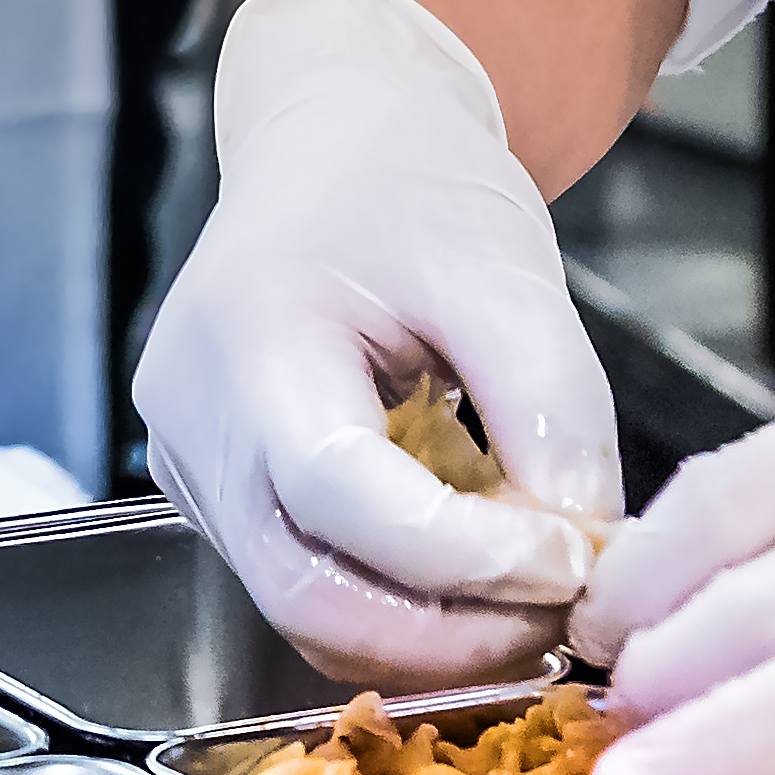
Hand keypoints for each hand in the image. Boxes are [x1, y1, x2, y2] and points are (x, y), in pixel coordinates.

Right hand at [130, 0, 628, 686]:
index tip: (573, 561)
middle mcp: (194, 418)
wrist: (334, 140)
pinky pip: (304, 582)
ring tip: (532, 595)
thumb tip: (585, 551)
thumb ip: (552, 405)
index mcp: (249, 335)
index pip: (338, 493)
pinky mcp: (215, 494)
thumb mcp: (508, 268)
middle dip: (447, 634)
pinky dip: (398, 601)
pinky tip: (473, 567)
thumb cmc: (409, 182)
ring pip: (302, 607)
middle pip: (303, 589)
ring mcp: (190, 465)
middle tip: (563, 615)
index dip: (463, 556)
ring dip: (428, 633)